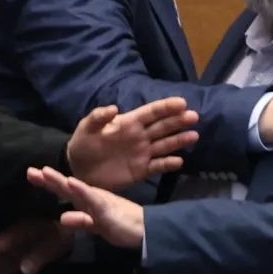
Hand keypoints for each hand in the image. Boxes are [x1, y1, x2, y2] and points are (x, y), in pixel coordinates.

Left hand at [27, 167, 144, 248]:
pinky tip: (72, 183)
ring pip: (76, 190)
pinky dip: (81, 191)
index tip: (31, 174)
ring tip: (45, 172)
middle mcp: (90, 196)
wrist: (146, 229)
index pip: (64, 190)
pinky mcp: (107, 209)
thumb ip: (80, 221)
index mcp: (86, 199)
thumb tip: (62, 218)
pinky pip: (92, 200)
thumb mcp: (95, 226)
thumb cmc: (120, 224)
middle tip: (30, 170)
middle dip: (48, 179)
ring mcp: (98, 201)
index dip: (48, 182)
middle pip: (66, 186)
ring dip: (60, 181)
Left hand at [64, 98, 198, 190]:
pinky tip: (179, 161)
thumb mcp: (86, 128)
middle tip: (194, 117)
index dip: (166, 107)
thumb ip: (98, 118)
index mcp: (128, 123)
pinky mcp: (141, 170)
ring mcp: (142, 154)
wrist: (78, 169)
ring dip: (179, 140)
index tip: (182, 103)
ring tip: (194, 136)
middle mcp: (140, 137)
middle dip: (178, 121)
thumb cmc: (83, 144)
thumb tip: (114, 109)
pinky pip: (158, 166)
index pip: (150, 112)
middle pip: (162, 127)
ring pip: (165, 145)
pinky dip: (168, 164)